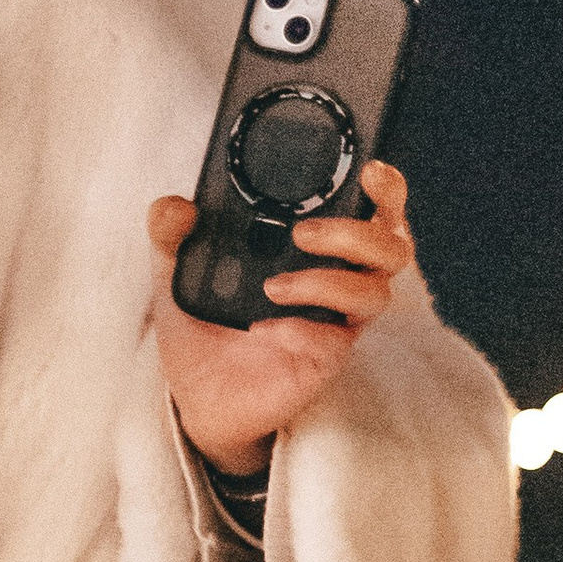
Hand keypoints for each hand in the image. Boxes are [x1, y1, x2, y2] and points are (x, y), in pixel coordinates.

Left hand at [147, 163, 417, 476]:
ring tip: (272, 288)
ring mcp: (337, 320)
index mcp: (316, 245)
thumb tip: (176, 206)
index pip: (373, 209)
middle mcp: (338, 277)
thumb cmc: (204, 320)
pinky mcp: (326, 359)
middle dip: (356, 234)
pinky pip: (337, 341)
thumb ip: (170, 232)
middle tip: (301, 234)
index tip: (369, 171)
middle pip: (392, 248)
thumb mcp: (176, 269)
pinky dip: (302, 329)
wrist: (196, 390)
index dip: (387, 189)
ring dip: (326, 283)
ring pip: (373, 293)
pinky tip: (264, 330)